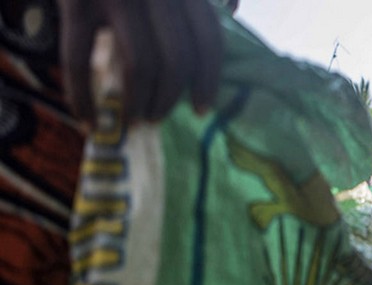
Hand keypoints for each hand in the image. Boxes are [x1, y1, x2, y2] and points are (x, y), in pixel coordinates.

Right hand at [58, 0, 222, 125]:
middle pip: (177, 59)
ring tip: (135, 119)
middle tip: (158, 117)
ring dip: (139, 103)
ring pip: (140, 65)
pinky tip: (88, 119)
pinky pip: (80, 60)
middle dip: (170, 98)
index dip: (210, 80)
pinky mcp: (74, 1)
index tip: (203, 109)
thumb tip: (229, 17)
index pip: (209, 38)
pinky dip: (83, 98)